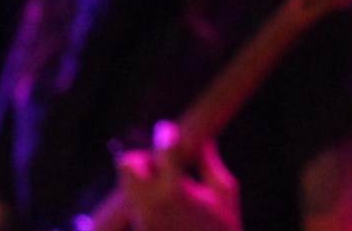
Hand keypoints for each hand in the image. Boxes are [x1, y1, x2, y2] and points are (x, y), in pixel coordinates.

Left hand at [114, 122, 239, 230]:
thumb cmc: (222, 230)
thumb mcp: (225, 193)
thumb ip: (210, 164)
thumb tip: (203, 140)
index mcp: (174, 190)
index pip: (163, 149)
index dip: (166, 135)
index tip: (167, 131)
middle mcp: (150, 203)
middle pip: (127, 164)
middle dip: (142, 160)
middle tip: (161, 167)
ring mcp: (140, 219)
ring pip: (126, 185)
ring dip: (142, 180)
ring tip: (165, 191)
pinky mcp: (139, 228)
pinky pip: (133, 205)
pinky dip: (144, 201)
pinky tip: (165, 210)